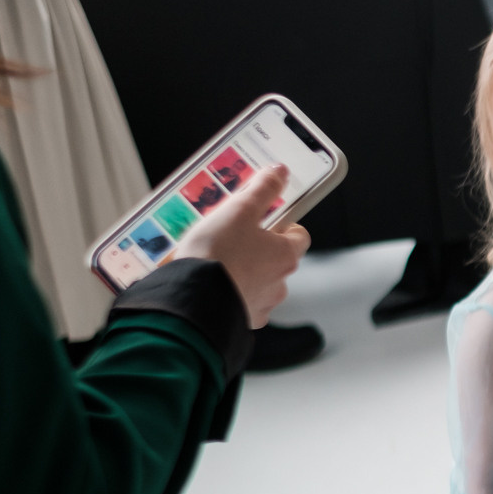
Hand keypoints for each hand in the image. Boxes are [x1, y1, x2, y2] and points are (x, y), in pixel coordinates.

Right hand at [174, 165, 309, 328]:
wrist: (193, 300)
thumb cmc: (218, 254)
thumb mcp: (239, 211)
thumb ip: (262, 190)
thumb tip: (280, 173)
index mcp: (286, 255)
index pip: (299, 235)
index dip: (283, 224)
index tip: (264, 217)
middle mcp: (280, 283)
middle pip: (276, 259)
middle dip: (257, 248)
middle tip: (230, 236)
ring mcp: (262, 304)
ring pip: (258, 282)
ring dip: (243, 272)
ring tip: (215, 260)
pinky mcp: (241, 320)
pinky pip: (239, 301)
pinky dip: (229, 292)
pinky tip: (210, 283)